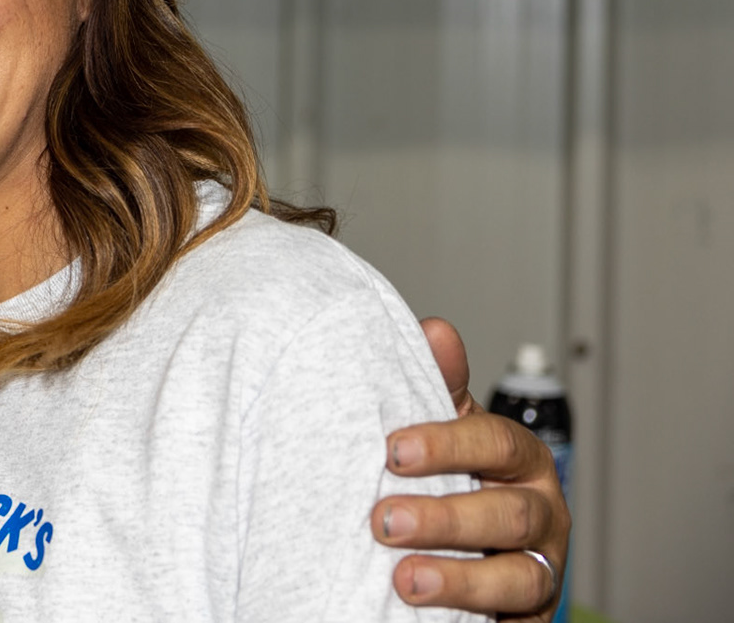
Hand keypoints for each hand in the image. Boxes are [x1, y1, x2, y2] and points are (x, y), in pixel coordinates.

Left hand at [372, 318, 570, 620]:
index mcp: (520, 459)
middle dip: (445, 518)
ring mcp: (538, 568)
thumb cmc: (456, 478)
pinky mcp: (527, 616)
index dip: (446, 445)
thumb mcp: (445, 430)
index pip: (495, 443)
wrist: (464, 549)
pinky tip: (424, 611)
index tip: (393, 451)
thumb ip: (438, 387)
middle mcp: (540, 513)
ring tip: (404, 580)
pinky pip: (511, 619)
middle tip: (383, 519)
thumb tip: (436, 330)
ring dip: (459, 580)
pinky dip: (471, 613)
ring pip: (517, 576)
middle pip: (508, 514)